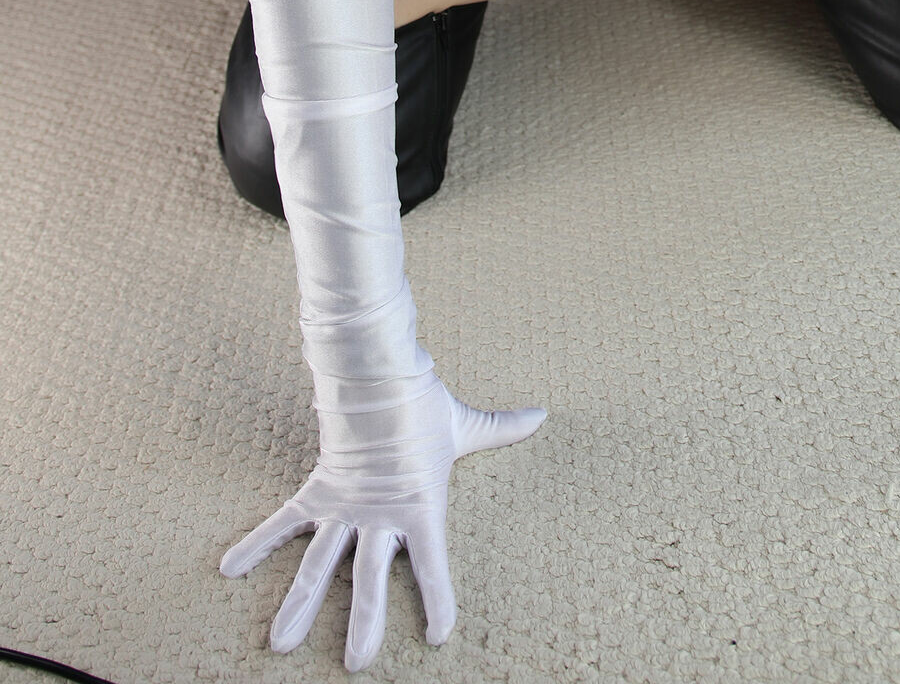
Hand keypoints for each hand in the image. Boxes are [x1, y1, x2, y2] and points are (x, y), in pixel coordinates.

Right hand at [221, 366, 546, 670]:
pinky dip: (257, 543)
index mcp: (420, 506)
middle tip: (357, 666)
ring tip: (280, 646)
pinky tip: (229, 569)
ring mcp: (346, 505)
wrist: (377, 371)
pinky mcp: (320, 488)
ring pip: (321, 565)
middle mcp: (380, 514)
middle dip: (363, 625)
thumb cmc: (422, 402)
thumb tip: (543, 413)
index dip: (438, 601)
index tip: (438, 637)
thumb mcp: (464, 424)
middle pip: (370, 580)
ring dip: (301, 605)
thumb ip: (501, 427)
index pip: (432, 566)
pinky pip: (284, 522)